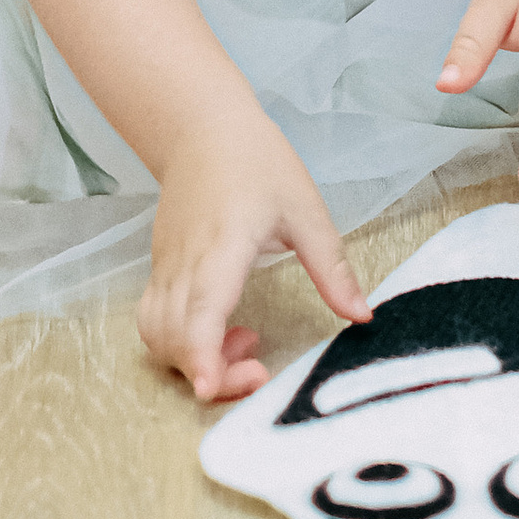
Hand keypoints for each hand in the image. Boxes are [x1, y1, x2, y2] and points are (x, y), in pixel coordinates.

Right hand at [137, 106, 369, 402]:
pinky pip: (156, 319)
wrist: (201, 128)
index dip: (200, 358)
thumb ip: (332, 268)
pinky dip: (183, 341)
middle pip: (173, 339)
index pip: (198, 314)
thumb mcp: (305, 210)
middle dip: (210, 373)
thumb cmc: (256, 161)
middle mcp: (184, 264)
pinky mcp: (159, 268)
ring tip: (245, 343)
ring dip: (193, 359)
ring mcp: (165, 268)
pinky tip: (226, 327)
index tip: (211, 390)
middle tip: (258, 369)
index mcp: (222, 248)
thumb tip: (362, 316)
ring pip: (156, 334)